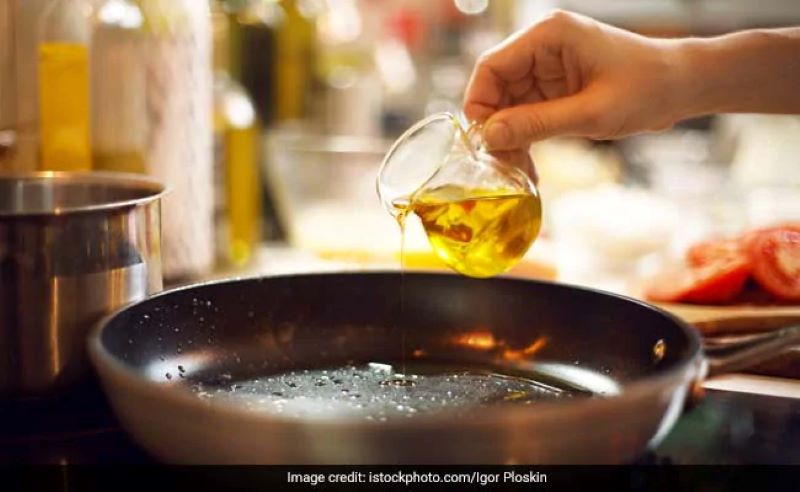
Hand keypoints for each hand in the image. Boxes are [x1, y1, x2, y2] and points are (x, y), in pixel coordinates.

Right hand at [463, 10, 686, 150]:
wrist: (683, 86)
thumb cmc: (647, 88)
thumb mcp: (590, 113)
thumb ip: (537, 123)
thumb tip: (489, 136)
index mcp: (548, 36)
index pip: (490, 66)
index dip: (479, 104)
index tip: (482, 141)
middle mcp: (542, 47)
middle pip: (495, 88)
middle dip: (495, 128)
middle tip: (500, 166)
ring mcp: (548, 68)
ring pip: (507, 106)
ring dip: (509, 139)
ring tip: (517, 173)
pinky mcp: (556, 88)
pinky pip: (526, 114)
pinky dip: (525, 139)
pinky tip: (529, 167)